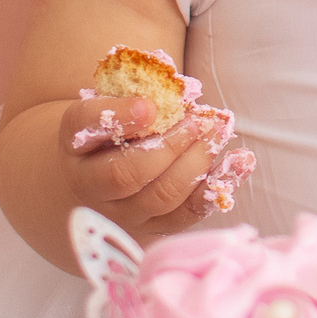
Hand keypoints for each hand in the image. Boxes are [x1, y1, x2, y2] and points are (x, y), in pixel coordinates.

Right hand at [58, 93, 219, 240]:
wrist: (96, 178)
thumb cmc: (112, 131)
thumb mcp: (110, 105)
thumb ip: (134, 92)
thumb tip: (175, 86)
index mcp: (75, 143)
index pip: (85, 125)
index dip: (118, 117)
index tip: (150, 107)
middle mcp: (91, 185)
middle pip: (126, 174)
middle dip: (170, 146)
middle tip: (200, 121)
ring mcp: (121, 214)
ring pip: (161, 198)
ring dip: (196, 164)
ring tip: (218, 132)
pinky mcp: (152, 230)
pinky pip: (187, 215)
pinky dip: (217, 188)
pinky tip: (241, 161)